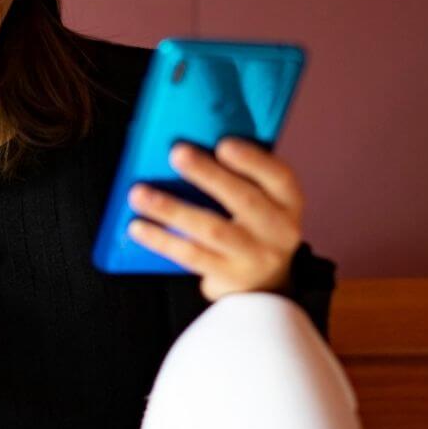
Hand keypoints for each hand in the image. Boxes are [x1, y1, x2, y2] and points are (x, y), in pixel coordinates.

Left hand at [126, 136, 303, 302]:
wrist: (265, 284)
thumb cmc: (255, 227)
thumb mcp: (264, 201)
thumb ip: (242, 176)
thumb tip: (193, 146)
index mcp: (288, 202)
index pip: (279, 177)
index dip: (253, 160)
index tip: (223, 144)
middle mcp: (278, 230)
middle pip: (244, 200)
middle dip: (208, 175)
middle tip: (177, 153)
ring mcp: (253, 256)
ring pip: (211, 230)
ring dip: (172, 209)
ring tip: (139, 194)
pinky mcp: (226, 276)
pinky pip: (191, 256)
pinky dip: (162, 240)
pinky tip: (139, 227)